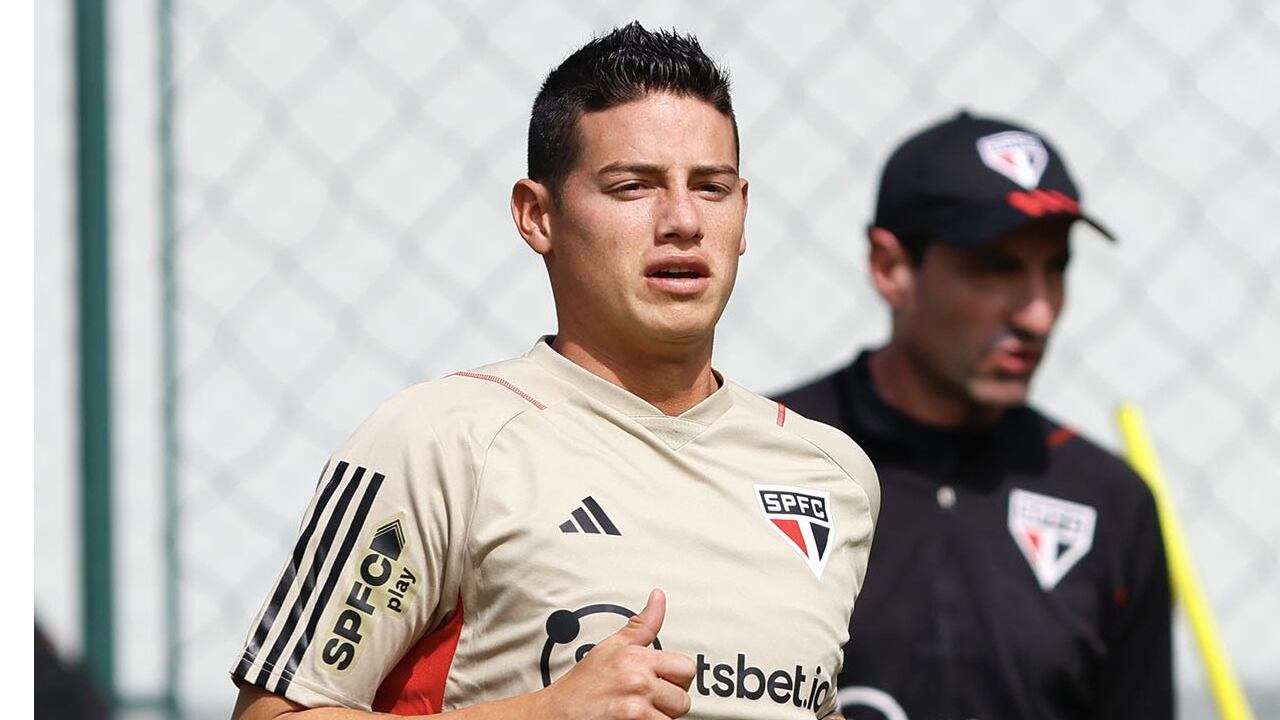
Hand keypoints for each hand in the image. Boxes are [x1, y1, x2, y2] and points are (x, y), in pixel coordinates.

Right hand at [536, 589, 695, 719]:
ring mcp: (635, 708)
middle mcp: (638, 681)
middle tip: (648, 703)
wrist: (555, 714)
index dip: (676, 679)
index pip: (686, 668)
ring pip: (673, 719)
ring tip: (638, 713)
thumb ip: (642, 625)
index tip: (662, 683)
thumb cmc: (582, 685)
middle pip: (683, 699)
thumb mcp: (611, 647)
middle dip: (669, 703)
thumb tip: (658, 598)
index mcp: (636, 657)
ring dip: (659, 719)